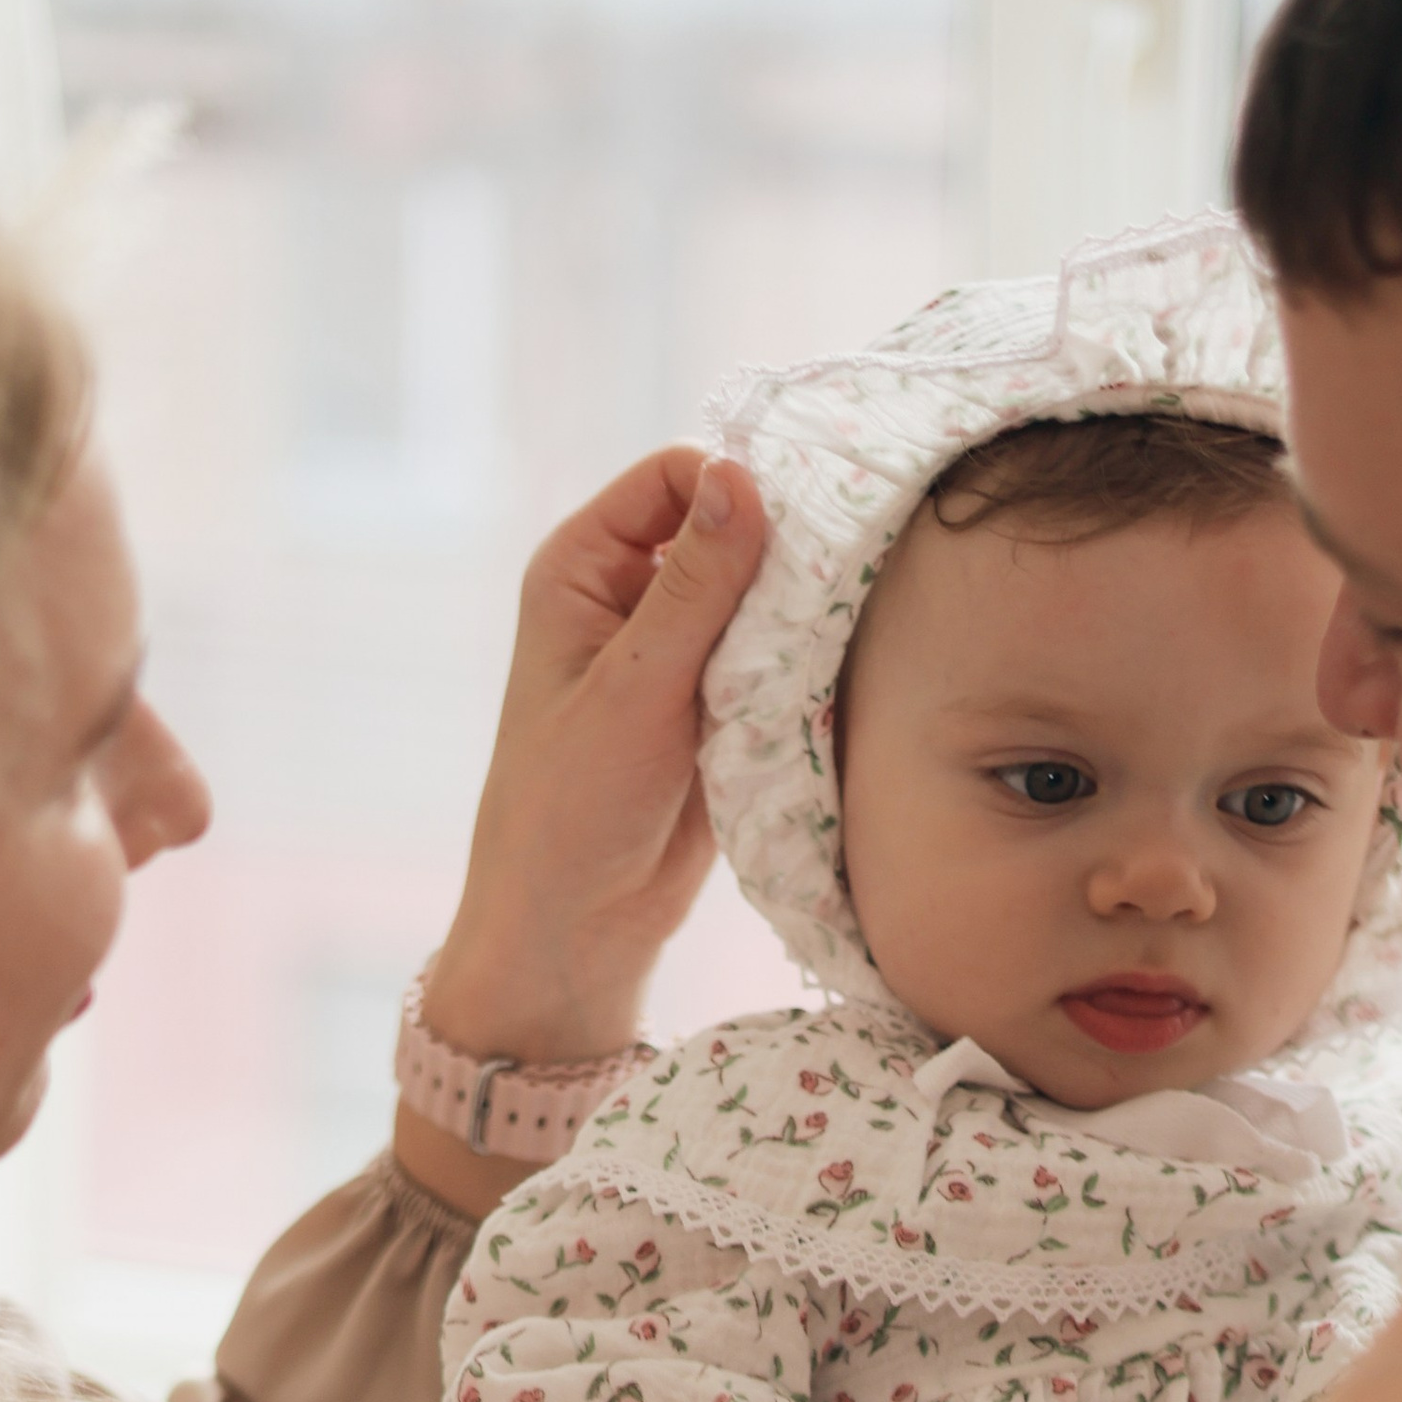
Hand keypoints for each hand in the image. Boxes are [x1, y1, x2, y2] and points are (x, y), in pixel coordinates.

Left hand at [407, 444, 765, 1106]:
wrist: (581, 924)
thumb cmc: (574, 805)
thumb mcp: (636, 685)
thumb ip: (695, 585)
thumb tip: (742, 477)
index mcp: (582, 568)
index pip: (672, 476)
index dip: (731, 488)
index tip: (790, 532)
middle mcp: (629, 596)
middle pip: (726, 528)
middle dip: (777, 553)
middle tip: (828, 591)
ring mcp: (678, 652)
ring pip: (761, 595)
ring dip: (796, 616)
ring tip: (824, 648)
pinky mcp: (719, 705)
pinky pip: (776, 659)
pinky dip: (802, 666)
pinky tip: (824, 686)